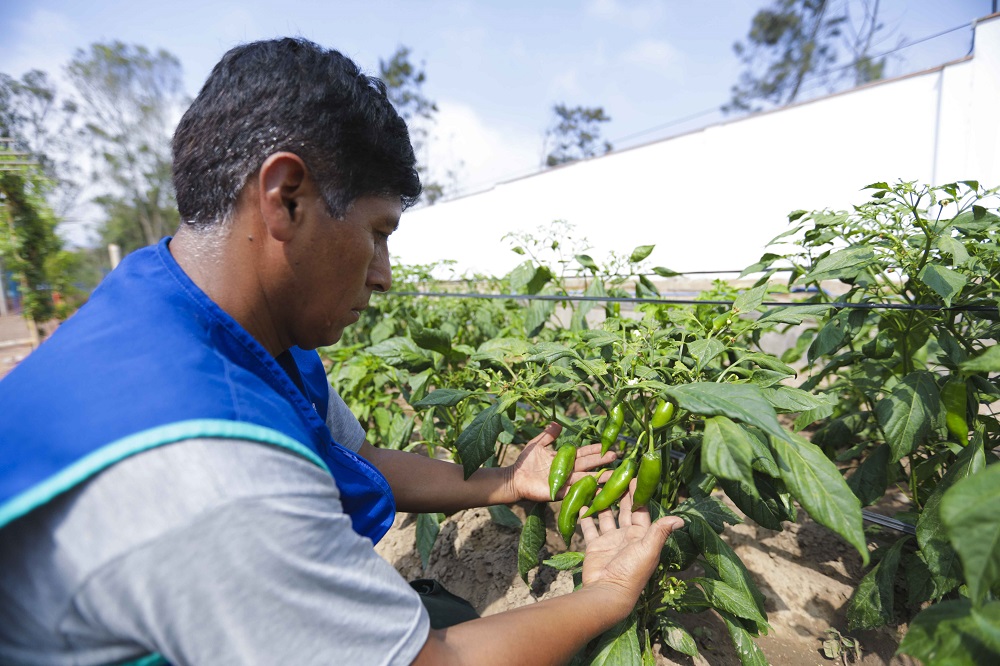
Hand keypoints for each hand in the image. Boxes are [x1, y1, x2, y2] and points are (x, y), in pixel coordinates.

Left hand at [509, 422, 616, 502]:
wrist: (514, 478)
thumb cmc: (525, 462)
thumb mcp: (537, 444)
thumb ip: (548, 435)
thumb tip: (557, 423)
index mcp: (564, 459)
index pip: (582, 453)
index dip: (594, 450)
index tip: (607, 446)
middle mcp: (568, 471)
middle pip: (587, 465)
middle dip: (601, 461)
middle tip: (615, 456)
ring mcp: (565, 483)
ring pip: (585, 478)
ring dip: (599, 477)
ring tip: (614, 475)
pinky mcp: (560, 493)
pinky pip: (575, 492)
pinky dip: (587, 492)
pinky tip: (599, 491)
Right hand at [579, 479, 684, 605]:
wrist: (609, 592)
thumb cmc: (632, 571)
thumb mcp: (649, 549)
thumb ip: (661, 532)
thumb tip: (681, 519)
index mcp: (642, 536)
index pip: (641, 510)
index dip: (638, 494)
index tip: (634, 477)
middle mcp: (627, 536)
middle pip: (624, 510)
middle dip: (621, 494)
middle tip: (616, 476)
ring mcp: (610, 541)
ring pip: (607, 516)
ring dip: (603, 503)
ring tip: (597, 486)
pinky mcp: (595, 546)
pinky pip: (590, 528)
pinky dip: (586, 517)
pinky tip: (582, 505)